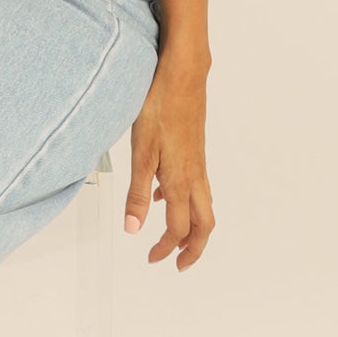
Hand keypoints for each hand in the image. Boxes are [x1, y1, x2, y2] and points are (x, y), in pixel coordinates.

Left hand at [123, 58, 214, 269]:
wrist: (183, 73)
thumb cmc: (160, 105)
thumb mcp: (141, 152)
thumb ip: (137, 192)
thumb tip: (133, 229)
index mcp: (180, 180)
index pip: (179, 228)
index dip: (166, 248)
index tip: (152, 259)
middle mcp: (194, 174)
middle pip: (204, 223)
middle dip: (194, 248)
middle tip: (180, 264)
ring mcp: (197, 161)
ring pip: (203, 204)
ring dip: (192, 225)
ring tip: (175, 237)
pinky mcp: (195, 148)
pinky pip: (196, 185)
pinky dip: (184, 199)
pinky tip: (164, 192)